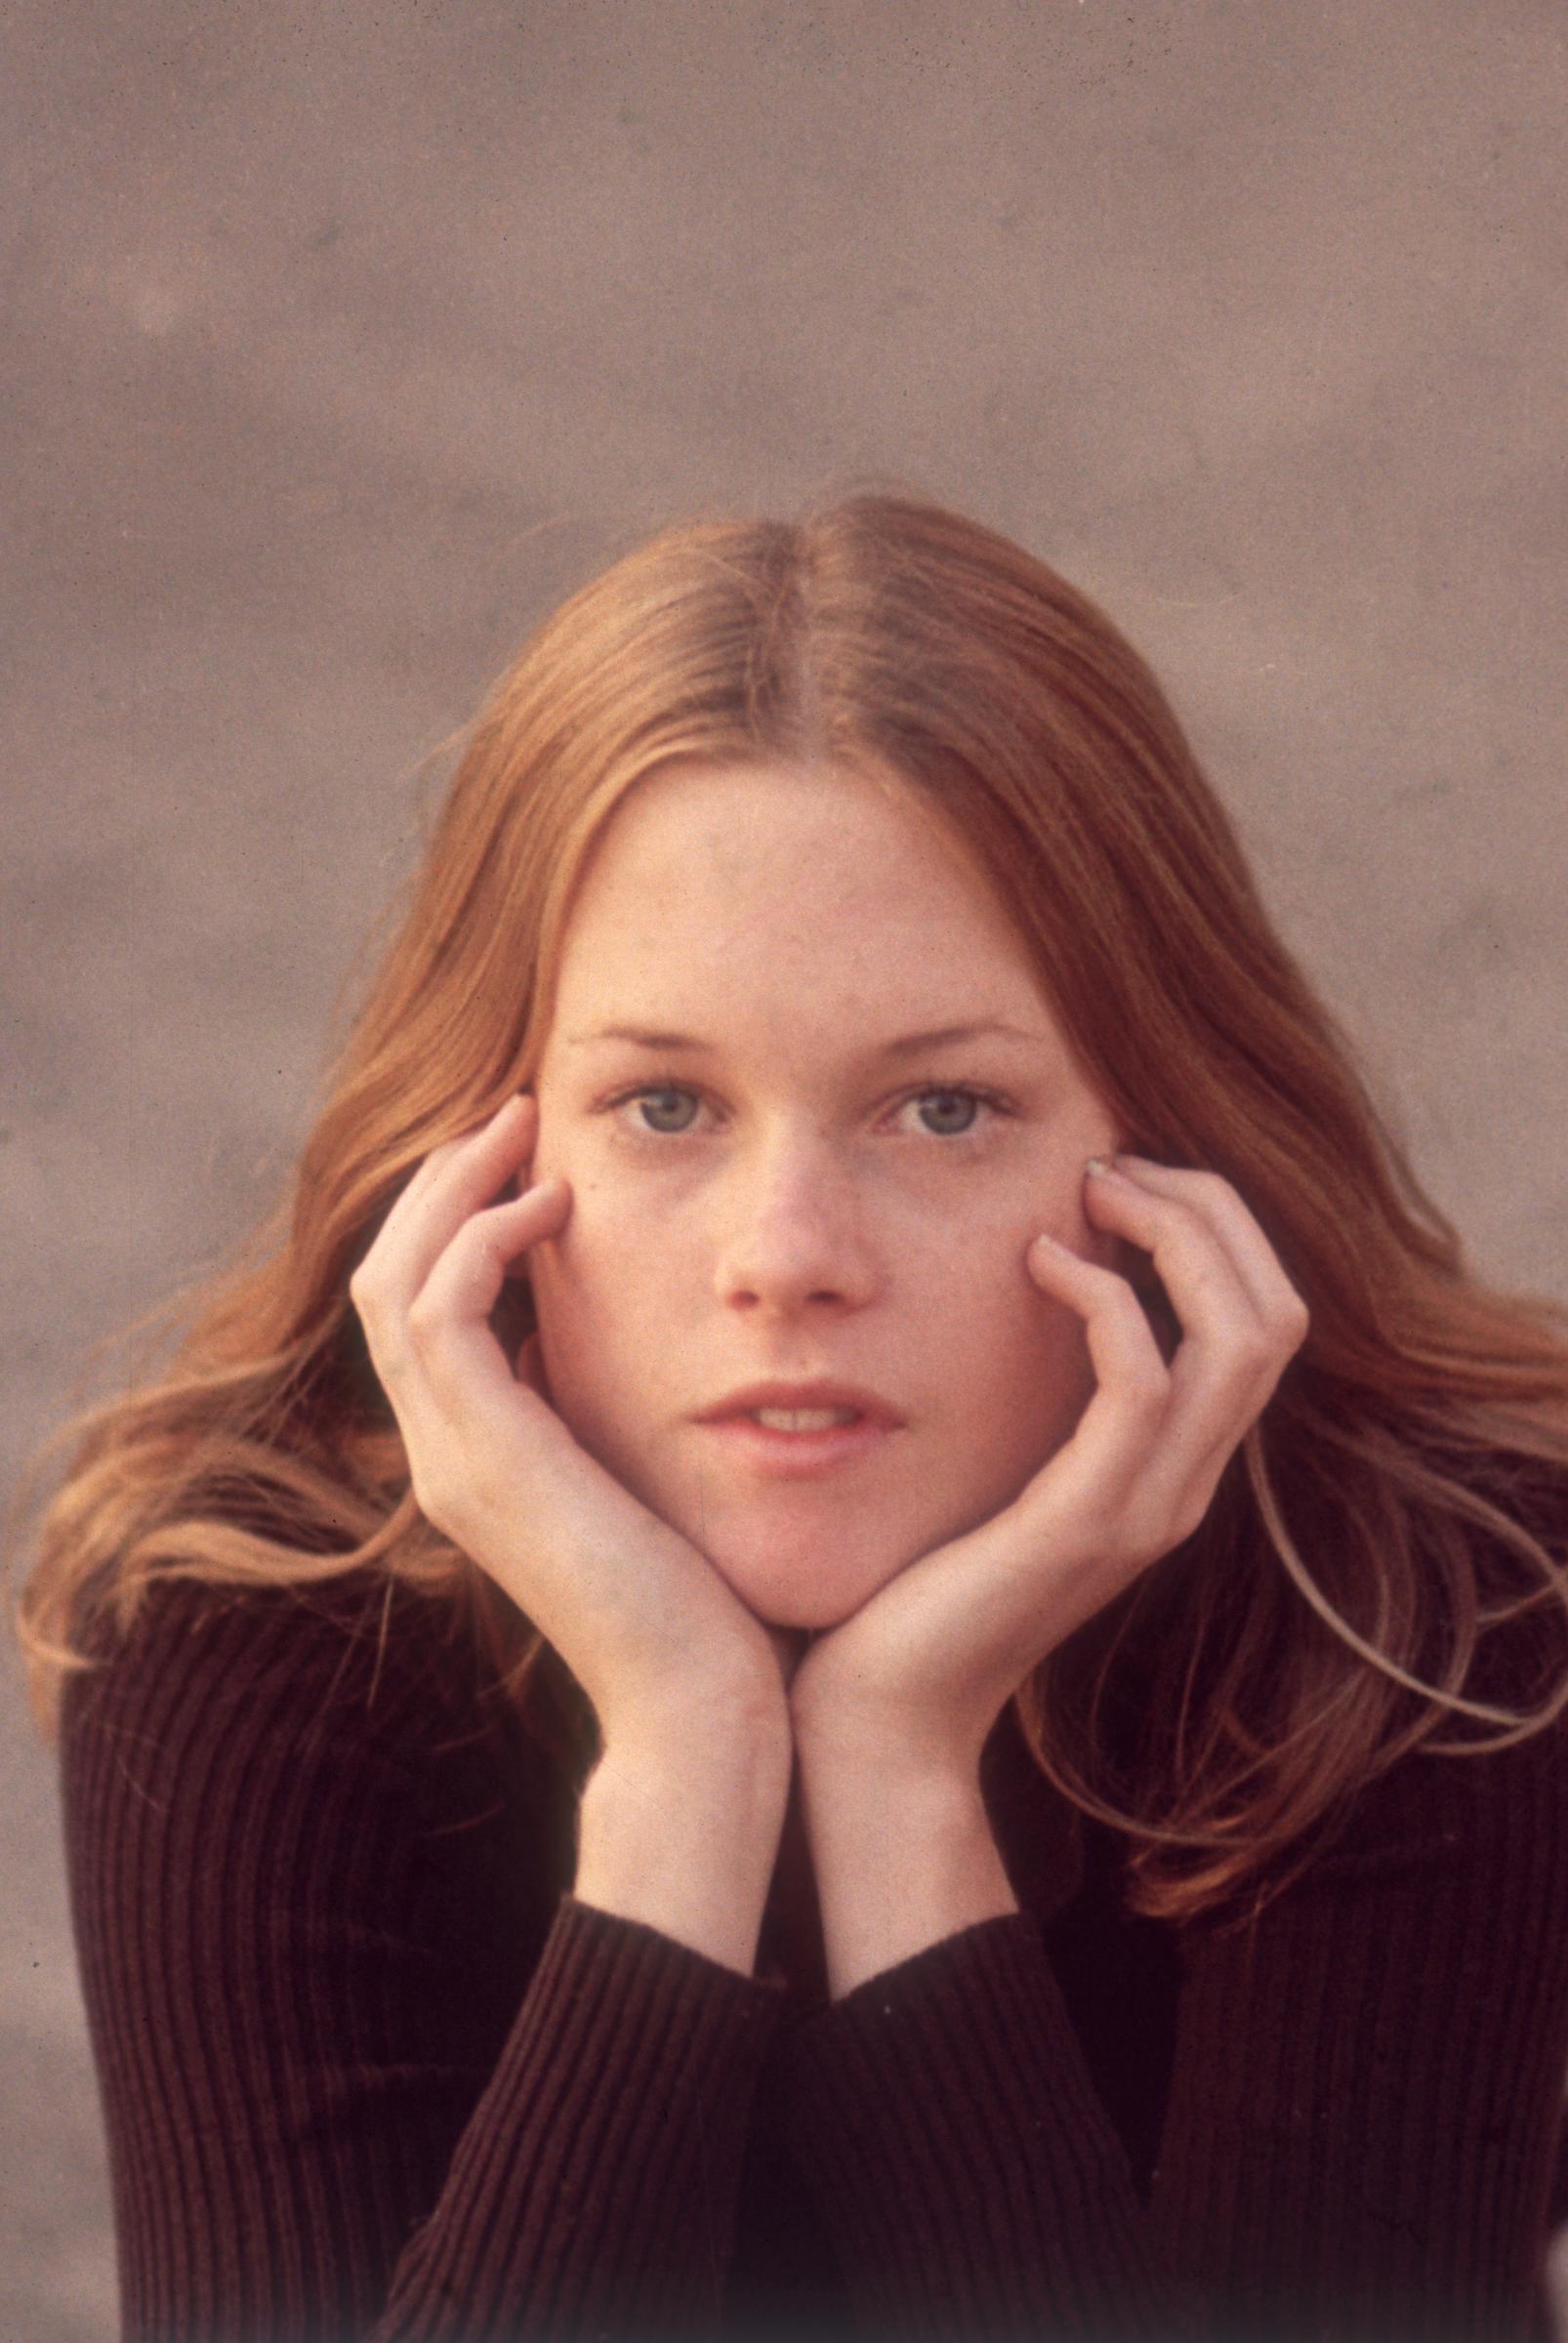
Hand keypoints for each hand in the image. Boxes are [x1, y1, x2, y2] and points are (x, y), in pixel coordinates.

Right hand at [349, 1094, 792, 1756]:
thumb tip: (656, 1342)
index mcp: (480, 1459)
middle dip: (443, 1183)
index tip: (532, 1157)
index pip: (426, 1311)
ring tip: (523, 1128)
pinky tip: (556, 1204)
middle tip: (513, 1113)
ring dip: (453, 1189)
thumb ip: (627, 1415)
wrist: (704, 1710)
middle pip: (391, 1277)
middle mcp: (446, 1456)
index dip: (460, 1220)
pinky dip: (481, 1239)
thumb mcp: (658, 1482)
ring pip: (398, 1279)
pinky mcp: (484, 1459)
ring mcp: (453, 1460)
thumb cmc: (713, 1606)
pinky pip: (441, 1310)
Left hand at [787, 1154, 1310, 1779]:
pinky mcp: (1088, 1522)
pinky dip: (1107, 1300)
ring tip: (1096, 1188)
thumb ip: (1038, 1391)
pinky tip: (1040, 1262)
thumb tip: (1029, 1271)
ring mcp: (1147, 1508)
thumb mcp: (999, 1466)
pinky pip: (1143, 1383)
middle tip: (1116, 1162)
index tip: (1122, 1176)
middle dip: (1212, 1210)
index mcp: (1171, 1469)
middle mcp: (1183, 1487)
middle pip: (1276, 1312)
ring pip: (1241, 1337)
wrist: (882, 1715)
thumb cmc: (915, 1580)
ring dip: (1178, 1236)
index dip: (1216, 1228)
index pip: (1264, 1320)